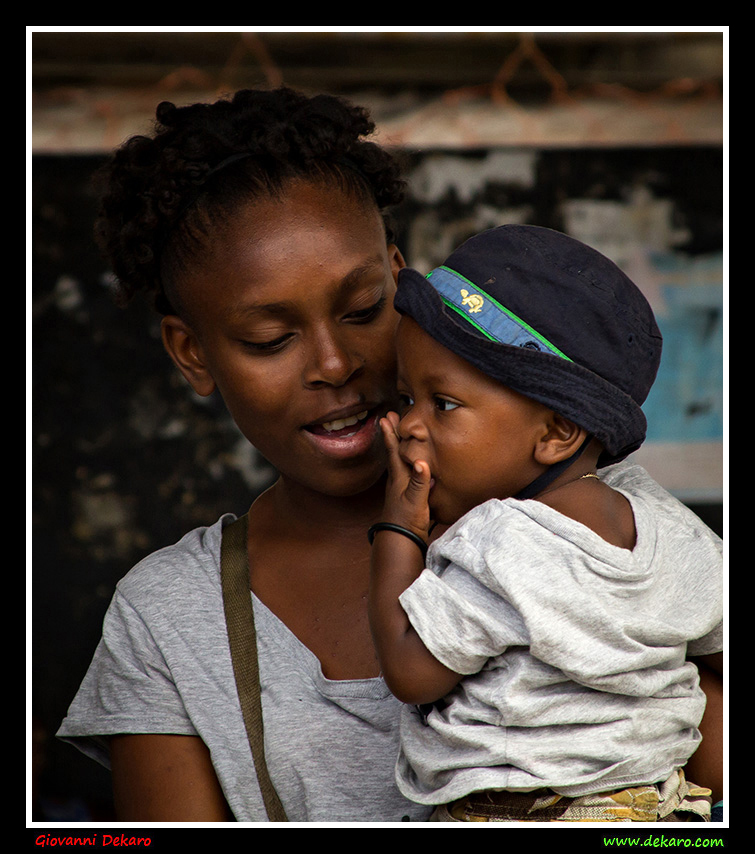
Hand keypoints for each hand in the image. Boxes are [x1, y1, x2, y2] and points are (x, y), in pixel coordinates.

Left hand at [379, 412, 432, 538]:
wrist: (401, 542)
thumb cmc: (407, 522)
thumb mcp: (415, 501)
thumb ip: (420, 483)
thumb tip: (422, 463)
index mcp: (399, 478)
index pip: (393, 451)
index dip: (390, 434)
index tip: (386, 417)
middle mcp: (398, 480)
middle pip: (395, 452)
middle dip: (394, 434)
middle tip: (391, 416)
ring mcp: (403, 488)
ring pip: (402, 462)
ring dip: (402, 447)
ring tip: (404, 435)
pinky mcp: (410, 496)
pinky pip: (411, 474)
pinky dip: (414, 464)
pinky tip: (421, 465)